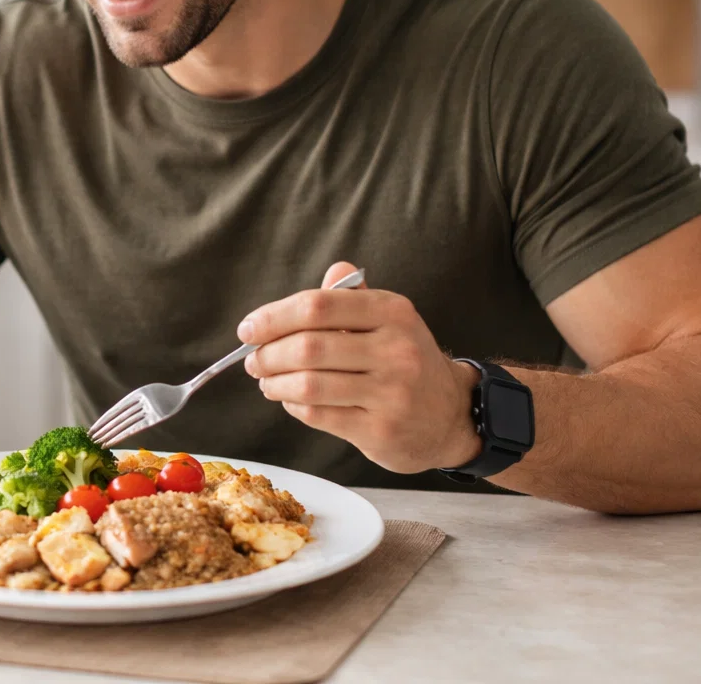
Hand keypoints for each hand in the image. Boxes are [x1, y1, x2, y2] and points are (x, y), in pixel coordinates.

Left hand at [240, 262, 481, 473]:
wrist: (452, 415)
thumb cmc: (404, 361)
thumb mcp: (389, 321)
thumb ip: (353, 297)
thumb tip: (331, 271)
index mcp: (393, 312)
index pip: (317, 305)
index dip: (273, 317)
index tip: (248, 329)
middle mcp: (396, 350)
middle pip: (308, 347)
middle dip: (268, 355)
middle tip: (253, 361)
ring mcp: (391, 393)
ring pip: (309, 385)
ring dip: (275, 383)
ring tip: (267, 381)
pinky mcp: (381, 430)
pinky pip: (319, 415)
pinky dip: (293, 406)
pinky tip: (290, 400)